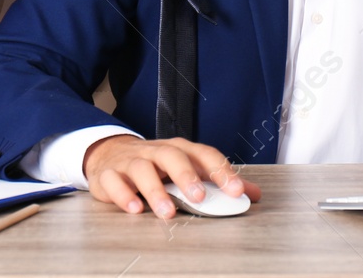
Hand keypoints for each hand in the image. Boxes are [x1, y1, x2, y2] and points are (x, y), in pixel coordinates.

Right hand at [83, 135, 260, 217]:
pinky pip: (114, 182)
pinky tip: (135, 209)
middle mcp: (156, 152)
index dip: (221, 171)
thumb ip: (218, 182)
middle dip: (187, 175)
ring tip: (167, 212)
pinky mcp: (109, 175)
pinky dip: (124, 195)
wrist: (109, 153)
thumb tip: (253, 194)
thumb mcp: (187, 168)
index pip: (204, 154)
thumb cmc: (155, 164)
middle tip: (199, 196)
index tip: (236, 191)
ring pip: (142, 169)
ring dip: (155, 190)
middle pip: (172, 156)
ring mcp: (131, 162)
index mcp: (179, 149)